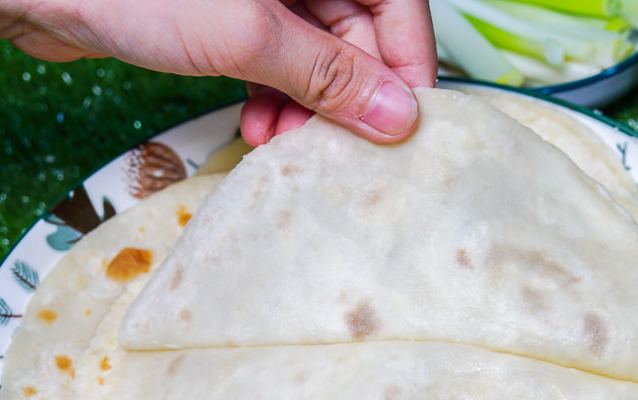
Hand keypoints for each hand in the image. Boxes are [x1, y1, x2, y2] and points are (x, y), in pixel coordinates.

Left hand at [0, 0, 435, 144]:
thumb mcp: (250, 35)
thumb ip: (329, 75)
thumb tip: (398, 114)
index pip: (397, 3)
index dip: (408, 66)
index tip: (407, 126)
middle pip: (355, 33)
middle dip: (343, 97)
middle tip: (330, 148)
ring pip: (314, 54)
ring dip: (305, 106)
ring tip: (278, 143)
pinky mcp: (229, 14)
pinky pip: (275, 60)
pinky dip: (271, 98)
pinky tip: (254, 128)